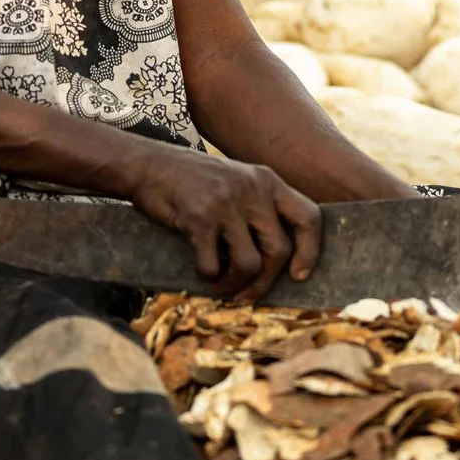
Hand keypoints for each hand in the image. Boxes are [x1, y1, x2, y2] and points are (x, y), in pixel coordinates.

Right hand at [123, 146, 322, 301]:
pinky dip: (209, 278)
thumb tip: (279, 261)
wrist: (149, 165)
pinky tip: (203, 273)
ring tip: (223, 286)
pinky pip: (214, 266)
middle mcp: (253, 189)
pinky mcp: (199, 217)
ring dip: (236, 285)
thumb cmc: (195, 182)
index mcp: (268, 180)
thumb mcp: (238, 182)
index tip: (298, 275)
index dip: (310, 251)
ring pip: (249, 263)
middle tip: (248, 294)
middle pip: (279, 250)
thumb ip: (260, 208)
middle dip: (265, 282)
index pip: (309, 217)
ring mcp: (226, 202)